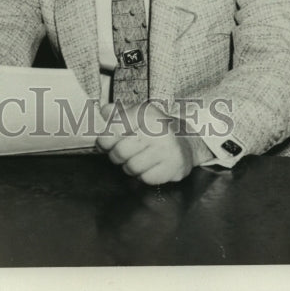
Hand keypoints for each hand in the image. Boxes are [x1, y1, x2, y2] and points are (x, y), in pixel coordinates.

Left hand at [96, 100, 212, 184]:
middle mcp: (159, 131)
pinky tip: (148, 166)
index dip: (104, 139)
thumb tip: (102, 113)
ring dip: (128, 166)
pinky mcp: (174, 168)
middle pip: (121, 151)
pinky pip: (146, 178)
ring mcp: (168, 151)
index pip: (115, 129)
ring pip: (132, 167)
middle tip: (119, 153)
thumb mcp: (138, 112)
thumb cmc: (156, 127)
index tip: (103, 143)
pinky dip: (142, 175)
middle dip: (115, 155)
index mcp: (146, 114)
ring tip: (134, 158)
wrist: (186, 141)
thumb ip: (117, 112)